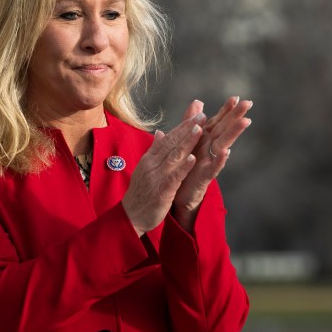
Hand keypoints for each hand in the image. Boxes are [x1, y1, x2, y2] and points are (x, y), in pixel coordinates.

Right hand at [122, 112, 205, 234]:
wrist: (130, 216)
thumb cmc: (140, 193)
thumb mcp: (145, 168)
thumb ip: (154, 150)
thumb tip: (160, 132)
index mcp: (149, 159)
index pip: (168, 139)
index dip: (182, 127)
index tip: (195, 116)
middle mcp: (152, 165)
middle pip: (172, 144)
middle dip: (187, 129)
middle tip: (201, 116)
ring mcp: (156, 177)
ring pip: (174, 157)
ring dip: (187, 143)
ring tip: (200, 130)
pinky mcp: (162, 191)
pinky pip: (174, 177)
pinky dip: (183, 167)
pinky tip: (193, 158)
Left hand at [172, 96, 252, 230]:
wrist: (177, 194)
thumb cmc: (185, 166)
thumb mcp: (188, 140)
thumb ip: (192, 121)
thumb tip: (198, 101)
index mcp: (204, 140)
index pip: (217, 122)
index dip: (226, 110)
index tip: (236, 97)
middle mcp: (210, 149)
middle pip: (224, 130)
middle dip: (236, 116)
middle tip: (249, 103)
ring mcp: (209, 163)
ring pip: (223, 145)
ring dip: (234, 133)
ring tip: (245, 121)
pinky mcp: (204, 177)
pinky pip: (213, 168)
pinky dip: (220, 160)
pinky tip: (227, 152)